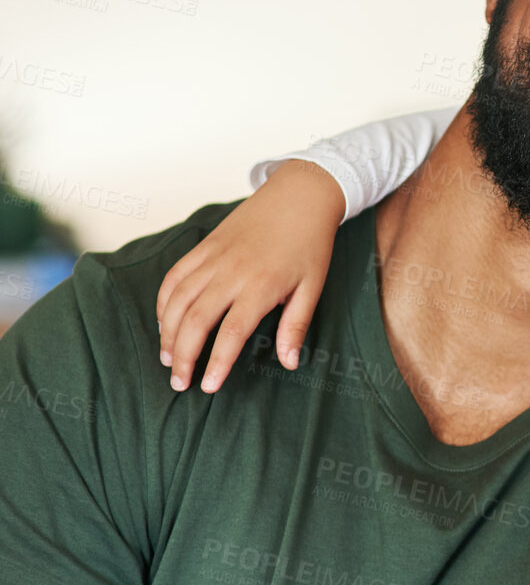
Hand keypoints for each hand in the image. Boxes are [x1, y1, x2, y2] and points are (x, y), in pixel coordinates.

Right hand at [155, 160, 345, 393]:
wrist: (299, 198)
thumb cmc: (310, 245)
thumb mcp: (312, 287)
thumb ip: (296, 326)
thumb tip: (289, 363)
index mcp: (260, 287)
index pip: (229, 334)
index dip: (216, 363)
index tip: (207, 387)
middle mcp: (230, 273)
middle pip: (193, 321)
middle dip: (182, 356)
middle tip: (179, 383)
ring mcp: (212, 259)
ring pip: (176, 300)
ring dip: (167, 333)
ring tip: (168, 359)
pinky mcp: (202, 247)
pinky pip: (173, 277)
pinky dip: (163, 302)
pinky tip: (164, 322)